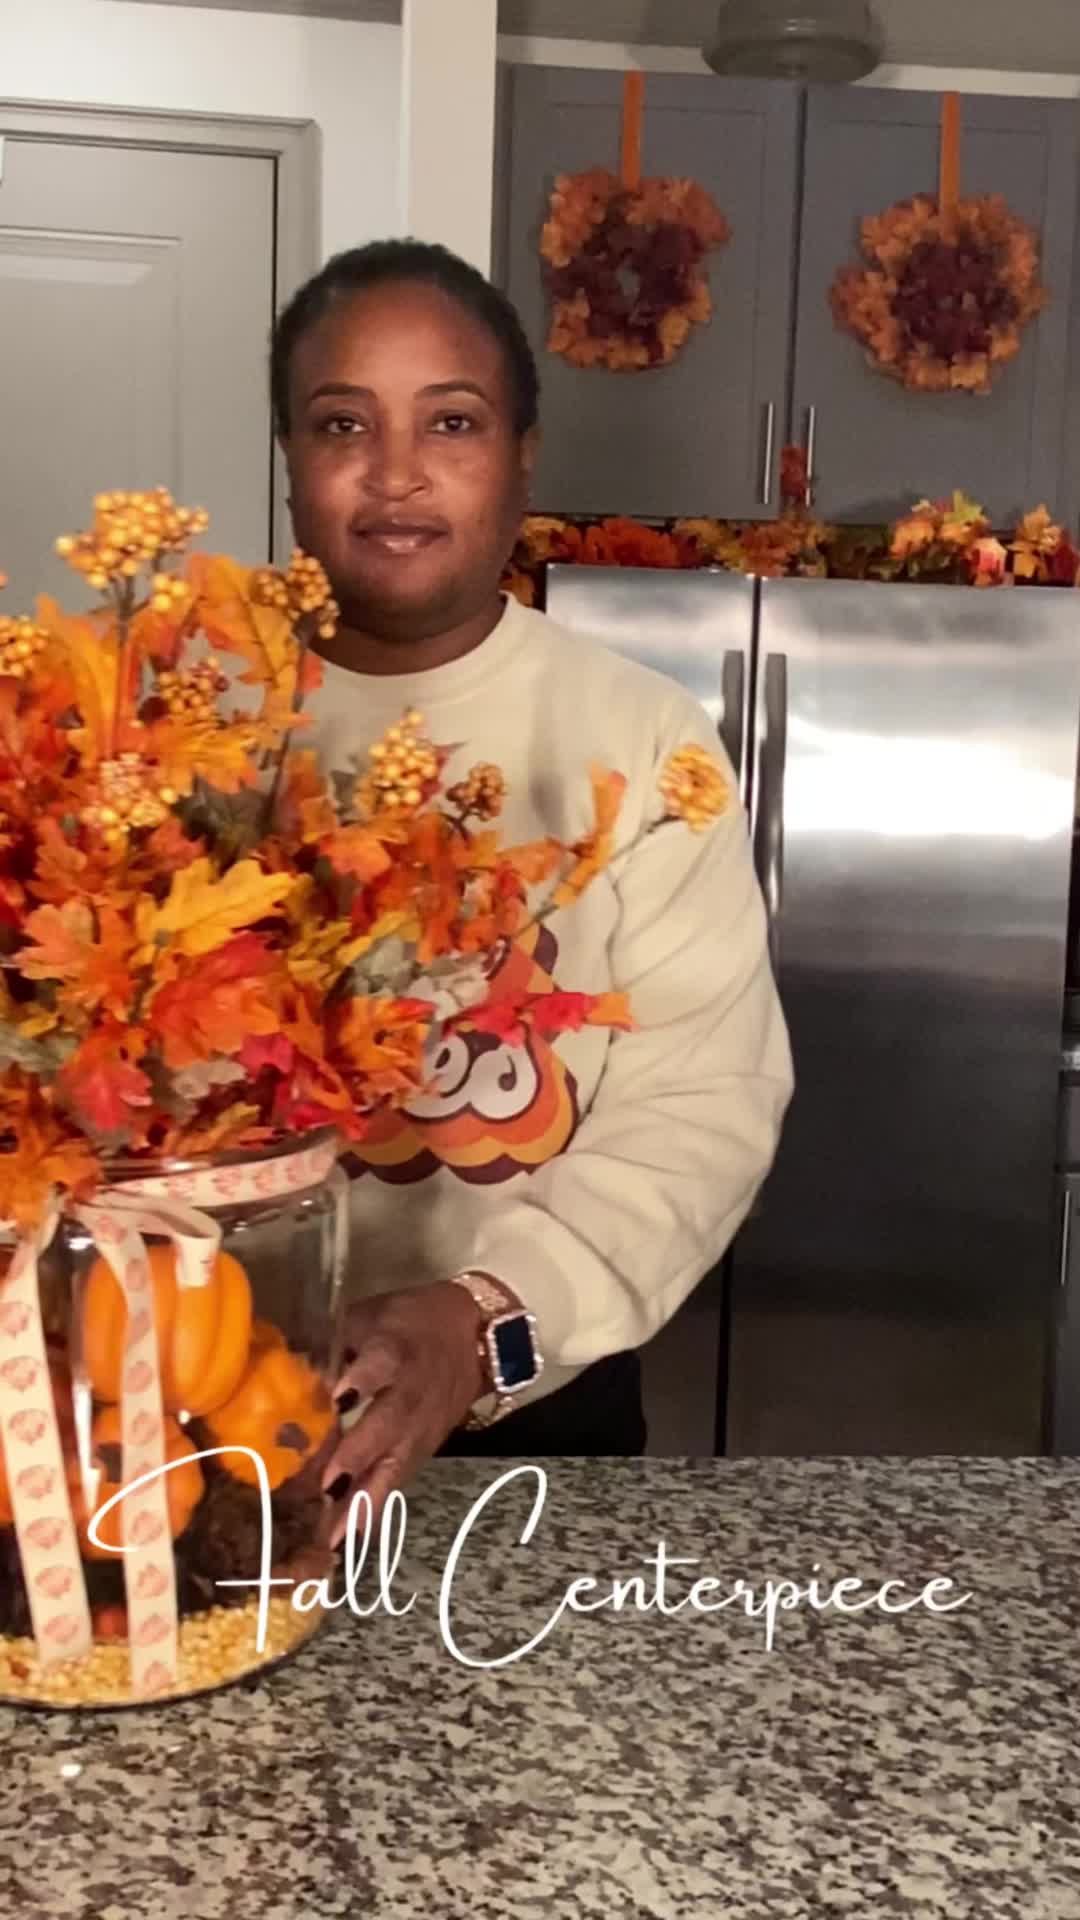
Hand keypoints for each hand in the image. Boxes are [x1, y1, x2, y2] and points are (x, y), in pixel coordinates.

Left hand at [321, 1282, 485, 1546]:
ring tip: (339, 1533)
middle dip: (360, 1454)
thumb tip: (291, 1370)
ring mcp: (422, 1423)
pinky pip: (401, 1476)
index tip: (338, 1398)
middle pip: (390, 1422)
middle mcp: (411, 1390)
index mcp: (396, 1347)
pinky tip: (352, 1533)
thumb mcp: (372, 1315)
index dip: (363, 1379)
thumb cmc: (409, 1320)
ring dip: (369, 1496)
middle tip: (329, 1487)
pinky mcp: (426, 1445)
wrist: (474, 1336)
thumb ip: (335, 1342)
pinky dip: (378, 1504)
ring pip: (397, 1460)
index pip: (382, 1363)